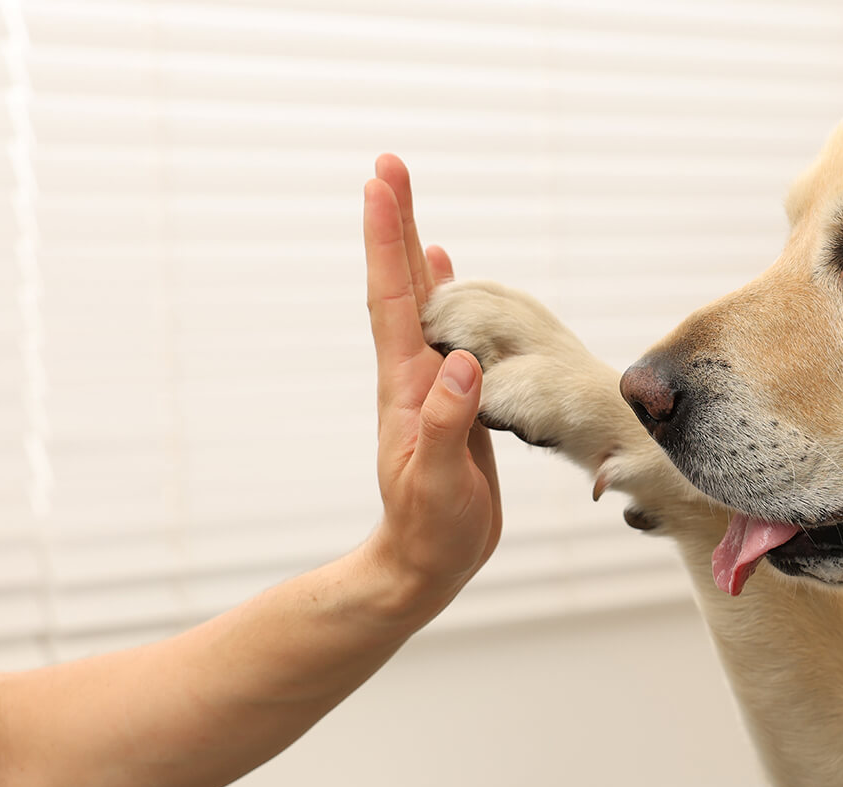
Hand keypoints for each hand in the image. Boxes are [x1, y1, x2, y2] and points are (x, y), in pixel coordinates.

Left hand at [359, 154, 501, 606]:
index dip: (388, 239)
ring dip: (411, 249)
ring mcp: (428, 385)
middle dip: (393, 224)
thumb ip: (447, 426)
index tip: (381, 182)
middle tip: (387, 165)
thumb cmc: (430, 532)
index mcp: (406, 386)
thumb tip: (460, 362)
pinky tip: (442, 273)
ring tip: (406, 201)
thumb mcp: (437, 484)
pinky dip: (440, 293)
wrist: (424, 565)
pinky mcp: (449, 399)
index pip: (393, 298)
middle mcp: (411, 374)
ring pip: (418, 302)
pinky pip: (443, 330)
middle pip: (399, 285)